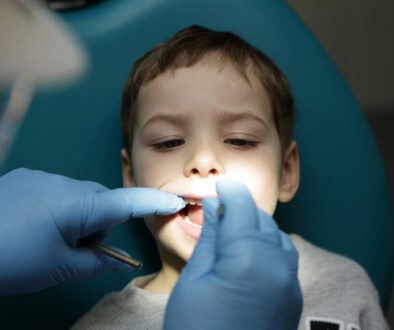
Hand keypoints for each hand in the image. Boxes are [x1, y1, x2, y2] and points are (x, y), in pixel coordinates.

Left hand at [0, 168, 183, 293]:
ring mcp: (43, 176)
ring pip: (79, 196)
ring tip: (48, 238)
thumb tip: (121, 262)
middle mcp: (65, 183)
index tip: (176, 201)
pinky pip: (57, 191)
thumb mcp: (59, 267)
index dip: (154, 203)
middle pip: (101, 200)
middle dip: (99, 223)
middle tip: (76, 248)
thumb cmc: (11, 259)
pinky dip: (57, 207)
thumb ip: (97, 263)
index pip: (126, 202)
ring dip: (77, 216)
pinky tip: (32, 223)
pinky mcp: (25, 177)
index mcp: (78, 206)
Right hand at [165, 178, 301, 329]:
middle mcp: (276, 265)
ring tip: (232, 229)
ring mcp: (289, 282)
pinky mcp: (292, 297)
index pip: (241, 205)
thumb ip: (210, 238)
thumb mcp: (194, 280)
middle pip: (261, 218)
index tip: (219, 185)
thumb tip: (215, 208)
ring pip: (276, 235)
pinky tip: (249, 251)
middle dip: (240, 207)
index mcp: (247, 257)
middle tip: (218, 208)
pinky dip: (268, 243)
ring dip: (255, 224)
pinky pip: (285, 256)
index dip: (229, 190)